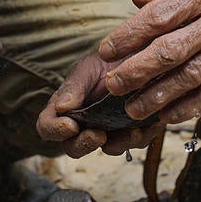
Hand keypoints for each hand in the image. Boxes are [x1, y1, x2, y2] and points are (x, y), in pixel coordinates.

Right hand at [38, 53, 164, 157]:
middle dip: (85, 144)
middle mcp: (83, 125)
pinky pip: (138, 141)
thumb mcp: (86, 68)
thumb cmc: (104, 60)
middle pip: (74, 147)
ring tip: (132, 132)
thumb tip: (62, 107)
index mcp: (64, 109)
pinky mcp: (132, 130)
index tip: (70, 125)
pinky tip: (153, 123)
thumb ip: (74, 87)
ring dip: (119, 143)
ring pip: (110, 148)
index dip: (55, 130)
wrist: (135, 53)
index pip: (47, 127)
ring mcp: (109, 130)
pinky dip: (145, 134)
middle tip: (98, 135)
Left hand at [99, 0, 200, 122]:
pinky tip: (169, 116)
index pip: (160, 15)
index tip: (106, 50)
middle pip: (170, 50)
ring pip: (191, 76)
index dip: (129, 35)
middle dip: (136, 71)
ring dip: (158, 96)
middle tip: (111, 86)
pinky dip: (191, 106)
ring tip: (132, 109)